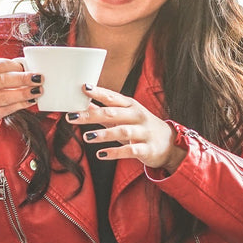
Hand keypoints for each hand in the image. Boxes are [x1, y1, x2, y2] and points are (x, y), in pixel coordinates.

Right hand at [0, 58, 41, 137]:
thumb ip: (6, 70)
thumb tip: (29, 68)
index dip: (17, 67)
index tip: (32, 69)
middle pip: (0, 80)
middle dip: (23, 79)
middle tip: (39, 79)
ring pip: (3, 97)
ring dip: (23, 94)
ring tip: (37, 91)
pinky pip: (4, 110)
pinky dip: (19, 105)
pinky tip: (29, 101)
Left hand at [66, 85, 185, 171]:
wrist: (169, 144)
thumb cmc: (141, 128)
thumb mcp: (125, 116)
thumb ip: (105, 111)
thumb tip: (84, 103)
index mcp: (131, 105)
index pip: (112, 97)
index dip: (97, 92)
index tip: (82, 88)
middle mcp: (137, 116)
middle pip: (113, 113)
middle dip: (92, 115)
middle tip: (72, 116)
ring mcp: (143, 132)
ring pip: (122, 131)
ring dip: (103, 134)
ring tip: (87, 137)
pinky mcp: (147, 149)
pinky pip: (130, 151)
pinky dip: (115, 153)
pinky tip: (101, 154)